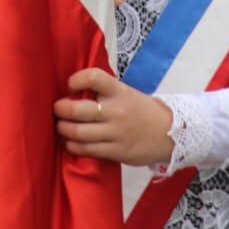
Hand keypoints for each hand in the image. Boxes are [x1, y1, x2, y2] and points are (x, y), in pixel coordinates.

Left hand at [54, 67, 173, 166]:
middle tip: (57, 108)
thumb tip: (76, 92)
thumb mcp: (127, 94)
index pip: (94, 77)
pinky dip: (72, 145)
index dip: (76, 79)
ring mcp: (115, 133)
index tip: (69, 84)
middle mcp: (117, 110)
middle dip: (61, 109)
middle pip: (79, 109)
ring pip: (79, 132)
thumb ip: (106, 93)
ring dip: (63, 128)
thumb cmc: (143, 111)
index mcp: (120, 91)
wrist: (170, 133)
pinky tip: (70, 142)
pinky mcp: (115, 151)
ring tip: (61, 126)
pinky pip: (87, 149)